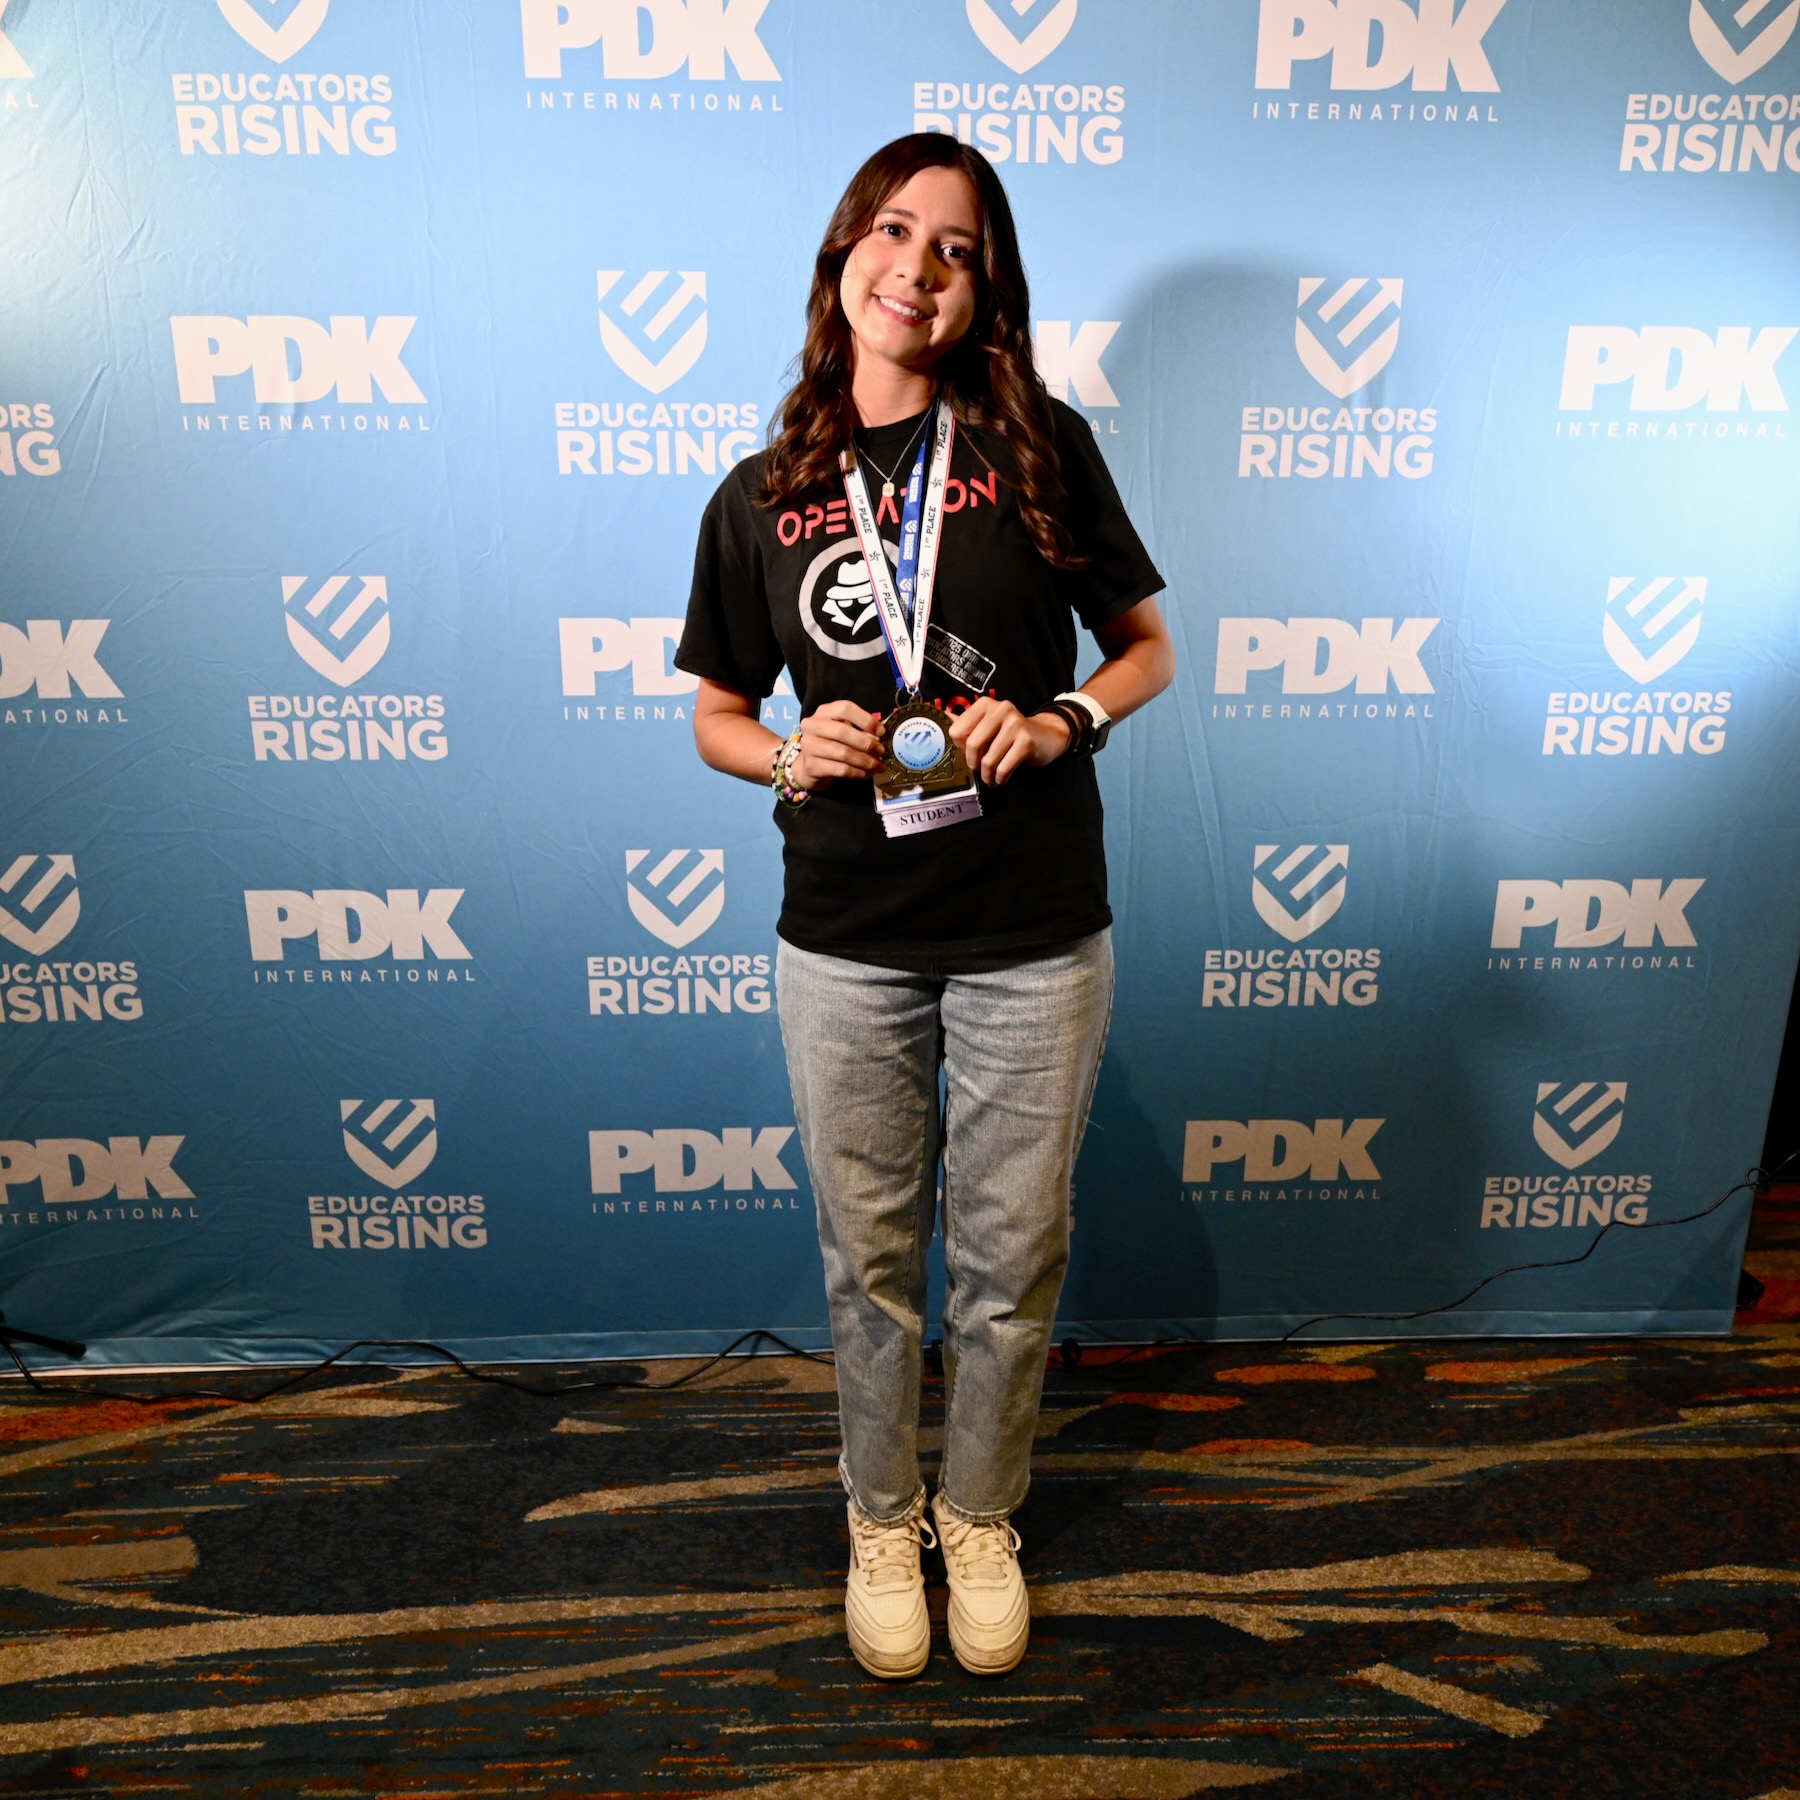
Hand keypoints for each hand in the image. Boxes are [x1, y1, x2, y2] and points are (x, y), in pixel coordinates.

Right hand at [791, 700, 881, 788]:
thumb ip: (860, 729)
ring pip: (843, 753)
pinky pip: (841, 769)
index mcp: (823, 712)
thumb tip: (878, 735)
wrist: (810, 767)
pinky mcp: (812, 767)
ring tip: (878, 766)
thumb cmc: (831, 744)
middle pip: (842, 731)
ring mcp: (809, 747)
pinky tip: (868, 774)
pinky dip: (858, 772)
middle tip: (881, 751)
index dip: (865, 719)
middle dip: (866, 743)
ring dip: (866, 761)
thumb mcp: (844, 731)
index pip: (844, 708)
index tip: (881, 732)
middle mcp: (812, 726)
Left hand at [948, 697, 1072, 785]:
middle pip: (971, 745)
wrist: (1046, 736)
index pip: (957, 731)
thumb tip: (938, 716)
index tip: (971, 754)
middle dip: (974, 764)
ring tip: (991, 777)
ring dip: (987, 776)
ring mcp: (1015, 724)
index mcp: (985, 704)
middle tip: (980, 769)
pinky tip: (1001, 778)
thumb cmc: (1010, 733)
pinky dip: (1000, 778)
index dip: (961, 748)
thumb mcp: (988, 724)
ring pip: (988, 760)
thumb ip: (965, 723)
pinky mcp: (1026, 741)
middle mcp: (1000, 709)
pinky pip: (1003, 767)